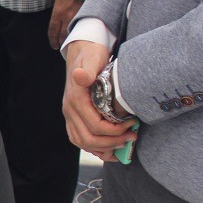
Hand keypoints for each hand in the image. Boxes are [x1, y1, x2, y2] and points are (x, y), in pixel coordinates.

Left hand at [48, 0, 84, 49]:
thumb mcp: (58, 2)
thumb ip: (58, 14)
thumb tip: (58, 24)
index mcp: (57, 13)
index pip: (53, 31)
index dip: (53, 40)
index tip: (54, 45)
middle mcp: (67, 17)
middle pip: (63, 36)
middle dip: (62, 43)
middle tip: (62, 48)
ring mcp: (78, 17)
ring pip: (74, 34)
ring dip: (72, 40)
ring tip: (72, 45)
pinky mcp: (86, 16)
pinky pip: (83, 28)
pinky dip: (81, 33)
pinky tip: (82, 37)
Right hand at [61, 41, 136, 160]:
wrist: (81, 52)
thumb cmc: (90, 56)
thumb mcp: (91, 59)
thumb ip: (86, 70)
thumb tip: (81, 77)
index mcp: (75, 100)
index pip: (95, 126)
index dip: (115, 130)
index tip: (132, 124)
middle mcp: (70, 111)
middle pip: (88, 139)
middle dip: (112, 143)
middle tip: (131, 137)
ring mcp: (70, 115)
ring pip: (82, 142)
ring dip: (103, 148)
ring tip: (122, 146)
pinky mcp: (74, 117)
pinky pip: (80, 139)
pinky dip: (94, 148)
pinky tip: (109, 149)